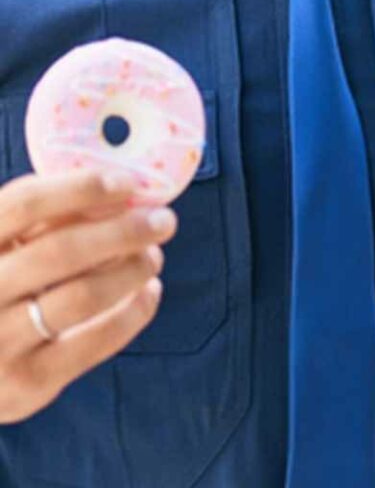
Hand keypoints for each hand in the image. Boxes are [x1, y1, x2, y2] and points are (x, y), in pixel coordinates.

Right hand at [0, 171, 176, 422]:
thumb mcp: (3, 252)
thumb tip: (119, 195)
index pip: (21, 206)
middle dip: (123, 231)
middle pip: (61, 251)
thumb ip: (42, 225)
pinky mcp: (27, 385)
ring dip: (132, 270)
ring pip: (84, 297)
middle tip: (163, 220)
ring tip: (153, 256)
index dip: (79, 189)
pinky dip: (135, 312)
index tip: (127, 183)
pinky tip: (150, 292)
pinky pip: (97, 341)